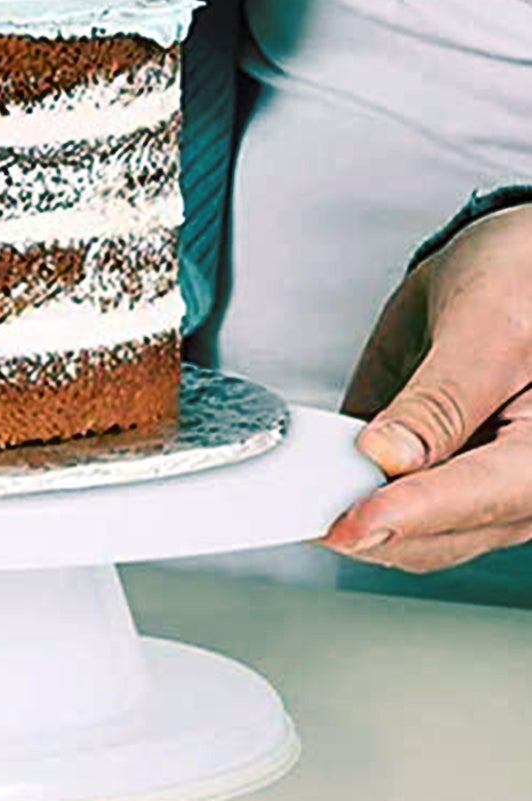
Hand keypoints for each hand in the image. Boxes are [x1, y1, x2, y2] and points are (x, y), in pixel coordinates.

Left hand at [322, 204, 531, 571]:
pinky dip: (347, 492)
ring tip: (295, 490)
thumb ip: (440, 399)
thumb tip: (387, 454)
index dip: (403, 515)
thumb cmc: (523, 280)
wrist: (516, 265)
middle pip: (436, 535)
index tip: (345, 524)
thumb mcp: (487, 327)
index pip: (473, 499)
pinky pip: (389, 501)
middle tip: (292, 504)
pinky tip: (311, 475)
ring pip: (408, 534)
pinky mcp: (436, 472)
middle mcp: (518, 482)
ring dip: (349, 514)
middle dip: (365, 523)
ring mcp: (476, 485)